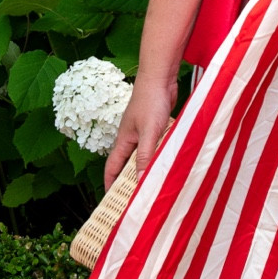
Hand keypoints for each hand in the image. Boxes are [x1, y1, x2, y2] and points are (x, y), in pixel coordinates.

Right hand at [104, 72, 175, 188]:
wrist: (159, 78)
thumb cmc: (151, 101)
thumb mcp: (148, 132)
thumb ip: (145, 156)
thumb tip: (140, 180)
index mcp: (123, 140)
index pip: (112, 167)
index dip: (110, 183)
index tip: (111, 200)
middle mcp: (131, 138)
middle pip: (127, 164)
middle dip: (130, 181)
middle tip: (137, 199)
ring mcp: (143, 132)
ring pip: (143, 156)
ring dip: (146, 169)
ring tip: (153, 186)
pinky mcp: (155, 127)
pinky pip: (155, 147)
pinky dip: (158, 156)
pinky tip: (167, 163)